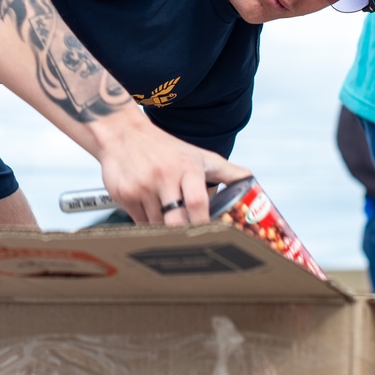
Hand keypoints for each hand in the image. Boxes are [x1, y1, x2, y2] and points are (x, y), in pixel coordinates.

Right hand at [93, 113, 250, 225]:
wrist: (123, 133)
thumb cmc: (165, 148)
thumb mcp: (197, 155)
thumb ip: (226, 170)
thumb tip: (251, 181)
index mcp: (186, 168)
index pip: (197, 202)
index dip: (203, 224)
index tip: (208, 236)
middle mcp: (163, 177)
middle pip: (175, 221)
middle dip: (183, 235)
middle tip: (189, 241)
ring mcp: (142, 186)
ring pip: (157, 225)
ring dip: (164, 230)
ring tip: (168, 222)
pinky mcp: (124, 194)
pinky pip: (139, 222)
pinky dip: (147, 224)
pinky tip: (150, 212)